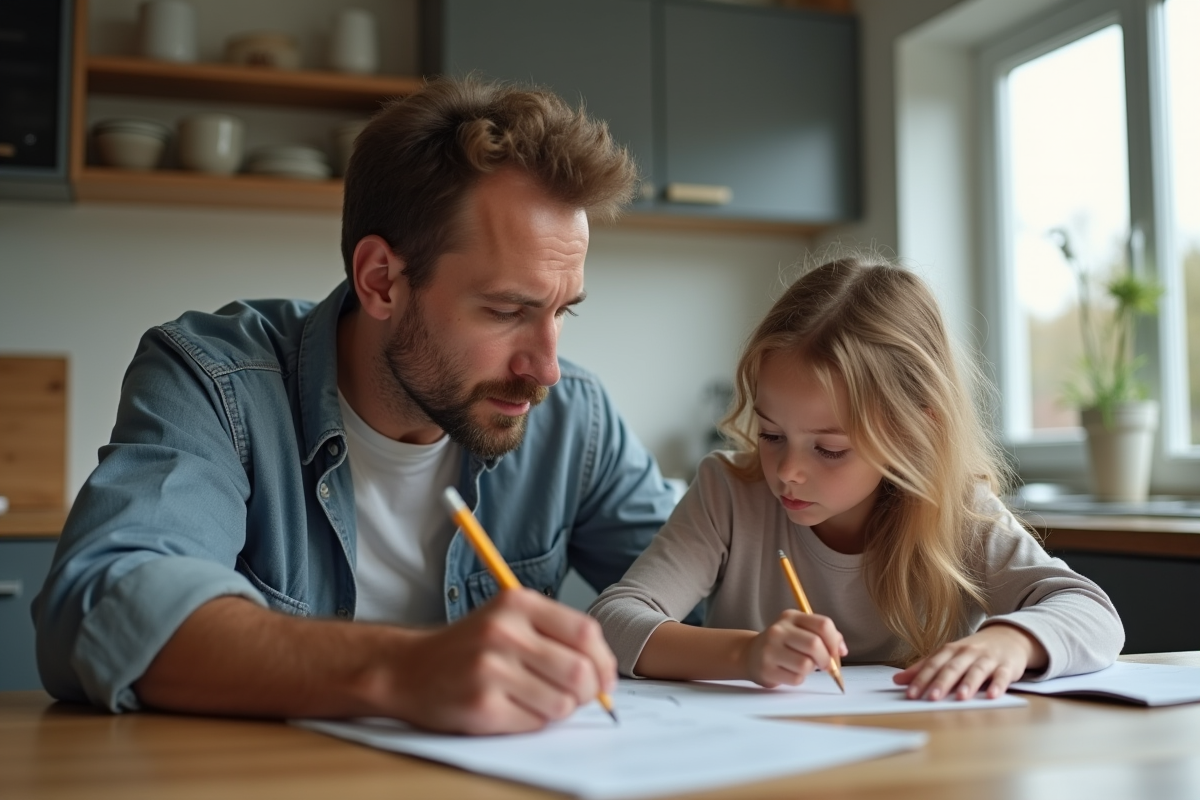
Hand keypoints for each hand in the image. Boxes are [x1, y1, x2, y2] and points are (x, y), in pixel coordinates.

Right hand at [390, 589, 616, 733]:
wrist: (408, 669)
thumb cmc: (471, 647)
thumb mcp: (510, 620)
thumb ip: (556, 636)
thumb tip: (605, 673)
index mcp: (517, 602)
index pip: (585, 633)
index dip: (603, 661)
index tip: (604, 678)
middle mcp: (503, 632)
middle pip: (579, 672)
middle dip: (589, 692)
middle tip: (578, 697)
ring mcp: (490, 669)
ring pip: (562, 703)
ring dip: (559, 709)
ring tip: (537, 699)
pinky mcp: (481, 705)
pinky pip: (535, 723)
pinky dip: (534, 722)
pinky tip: (514, 709)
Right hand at [741, 610, 846, 687]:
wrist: (750, 654)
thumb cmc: (782, 644)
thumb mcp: (799, 630)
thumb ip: (822, 635)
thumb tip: (841, 649)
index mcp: (791, 617)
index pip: (823, 624)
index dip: (835, 641)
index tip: (838, 651)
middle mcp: (779, 630)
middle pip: (814, 644)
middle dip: (826, 659)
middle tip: (825, 665)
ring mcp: (770, 649)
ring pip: (806, 665)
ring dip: (811, 670)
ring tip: (802, 666)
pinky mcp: (767, 669)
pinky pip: (796, 678)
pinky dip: (799, 679)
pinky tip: (790, 672)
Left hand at [892, 624, 1048, 700]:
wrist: (1008, 637)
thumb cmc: (972, 651)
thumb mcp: (947, 656)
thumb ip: (924, 668)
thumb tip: (897, 680)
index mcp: (950, 650)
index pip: (933, 665)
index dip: (921, 679)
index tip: (910, 694)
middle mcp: (967, 652)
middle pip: (952, 667)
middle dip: (941, 682)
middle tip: (931, 698)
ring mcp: (988, 659)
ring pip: (976, 671)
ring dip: (968, 684)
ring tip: (960, 697)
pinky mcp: (1007, 666)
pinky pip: (1002, 676)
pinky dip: (998, 685)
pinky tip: (993, 696)